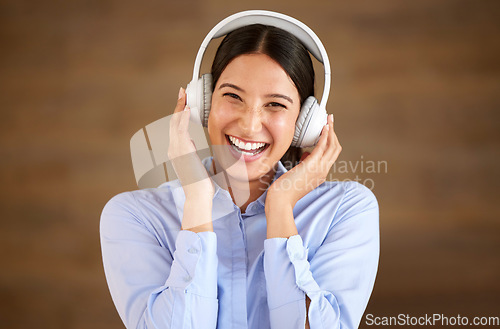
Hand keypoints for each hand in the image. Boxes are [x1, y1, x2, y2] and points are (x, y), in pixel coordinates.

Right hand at [168, 88, 213, 230]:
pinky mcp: (182, 150)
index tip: (184, 102)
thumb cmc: (201, 183)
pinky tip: (187, 109)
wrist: (198, 195)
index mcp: (176, 151)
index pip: (176, 127)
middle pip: (173, 121)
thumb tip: (196, 148)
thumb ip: (194, 154)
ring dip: (180, 107)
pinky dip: (183, 118)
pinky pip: (181, 129)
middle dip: (178, 105)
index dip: (180, 113)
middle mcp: (173, 148)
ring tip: (184, 95)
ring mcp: (176, 149)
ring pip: (175, 122)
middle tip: (182, 92)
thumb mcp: (197, 164)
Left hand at [266, 114, 340, 208]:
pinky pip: (322, 147)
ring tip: (329, 119)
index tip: (328, 131)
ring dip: (332, 130)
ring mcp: (319, 169)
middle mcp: (323, 171)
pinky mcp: (312, 165)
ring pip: (332, 146)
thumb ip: (304, 165)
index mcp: (321, 174)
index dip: (331, 141)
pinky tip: (324, 127)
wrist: (281, 199)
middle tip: (331, 120)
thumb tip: (306, 155)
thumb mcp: (298, 175)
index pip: (331, 155)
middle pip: (335, 149)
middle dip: (334, 133)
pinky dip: (325, 135)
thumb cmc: (285, 190)